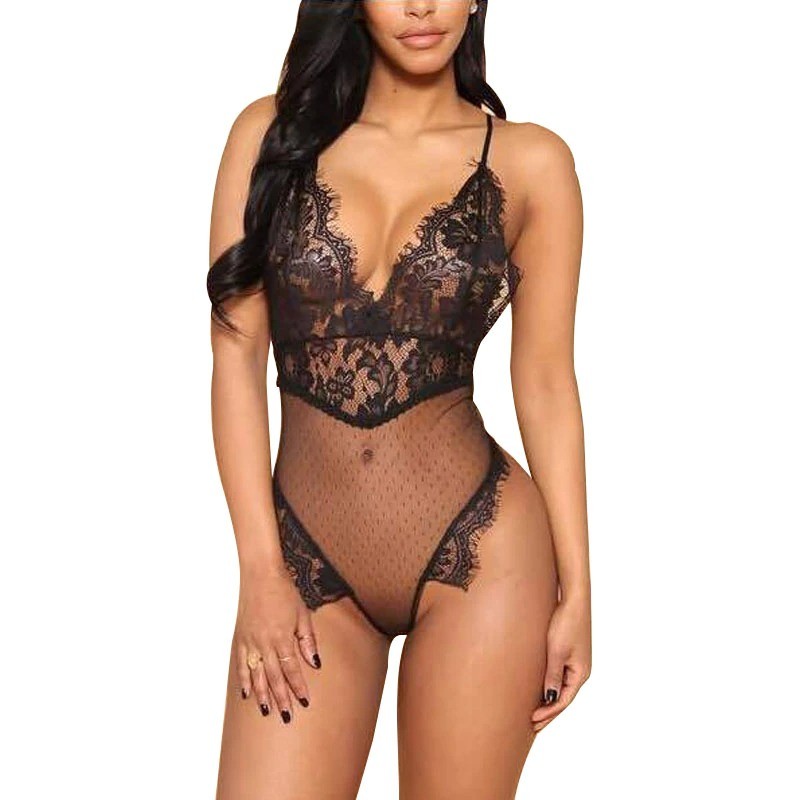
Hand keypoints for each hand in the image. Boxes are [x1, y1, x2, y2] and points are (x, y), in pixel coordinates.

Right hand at [234, 563, 320, 723]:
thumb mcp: (303, 613)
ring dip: (262, 694)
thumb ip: (308, 640)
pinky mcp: (240, 638)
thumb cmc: (284, 591)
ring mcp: (250, 642)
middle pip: (273, 677)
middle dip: (281, 698)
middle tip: (287, 716)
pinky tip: (246, 694)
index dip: (298, 686)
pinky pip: (240, 665)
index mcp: (282, 636)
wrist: (260, 575)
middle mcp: (264, 643)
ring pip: (256, 675)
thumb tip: (315, 663)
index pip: (291, 669)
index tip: (304, 701)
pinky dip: (243, 680)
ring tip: (268, 711)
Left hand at [531, 595, 591, 731]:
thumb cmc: (565, 623)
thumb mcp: (556, 652)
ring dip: (549, 700)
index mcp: (580, 674)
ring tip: (534, 711)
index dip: (548, 713)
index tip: (532, 720)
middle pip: (563, 697)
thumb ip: (552, 676)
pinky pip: (560, 675)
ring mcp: (576, 662)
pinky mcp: (570, 652)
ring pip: (561, 687)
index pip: (563, 701)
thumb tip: (550, 698)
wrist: (573, 600)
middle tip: (532, 725)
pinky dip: (550, 685)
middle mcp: (581, 670)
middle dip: (549, 712)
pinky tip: (540, 688)